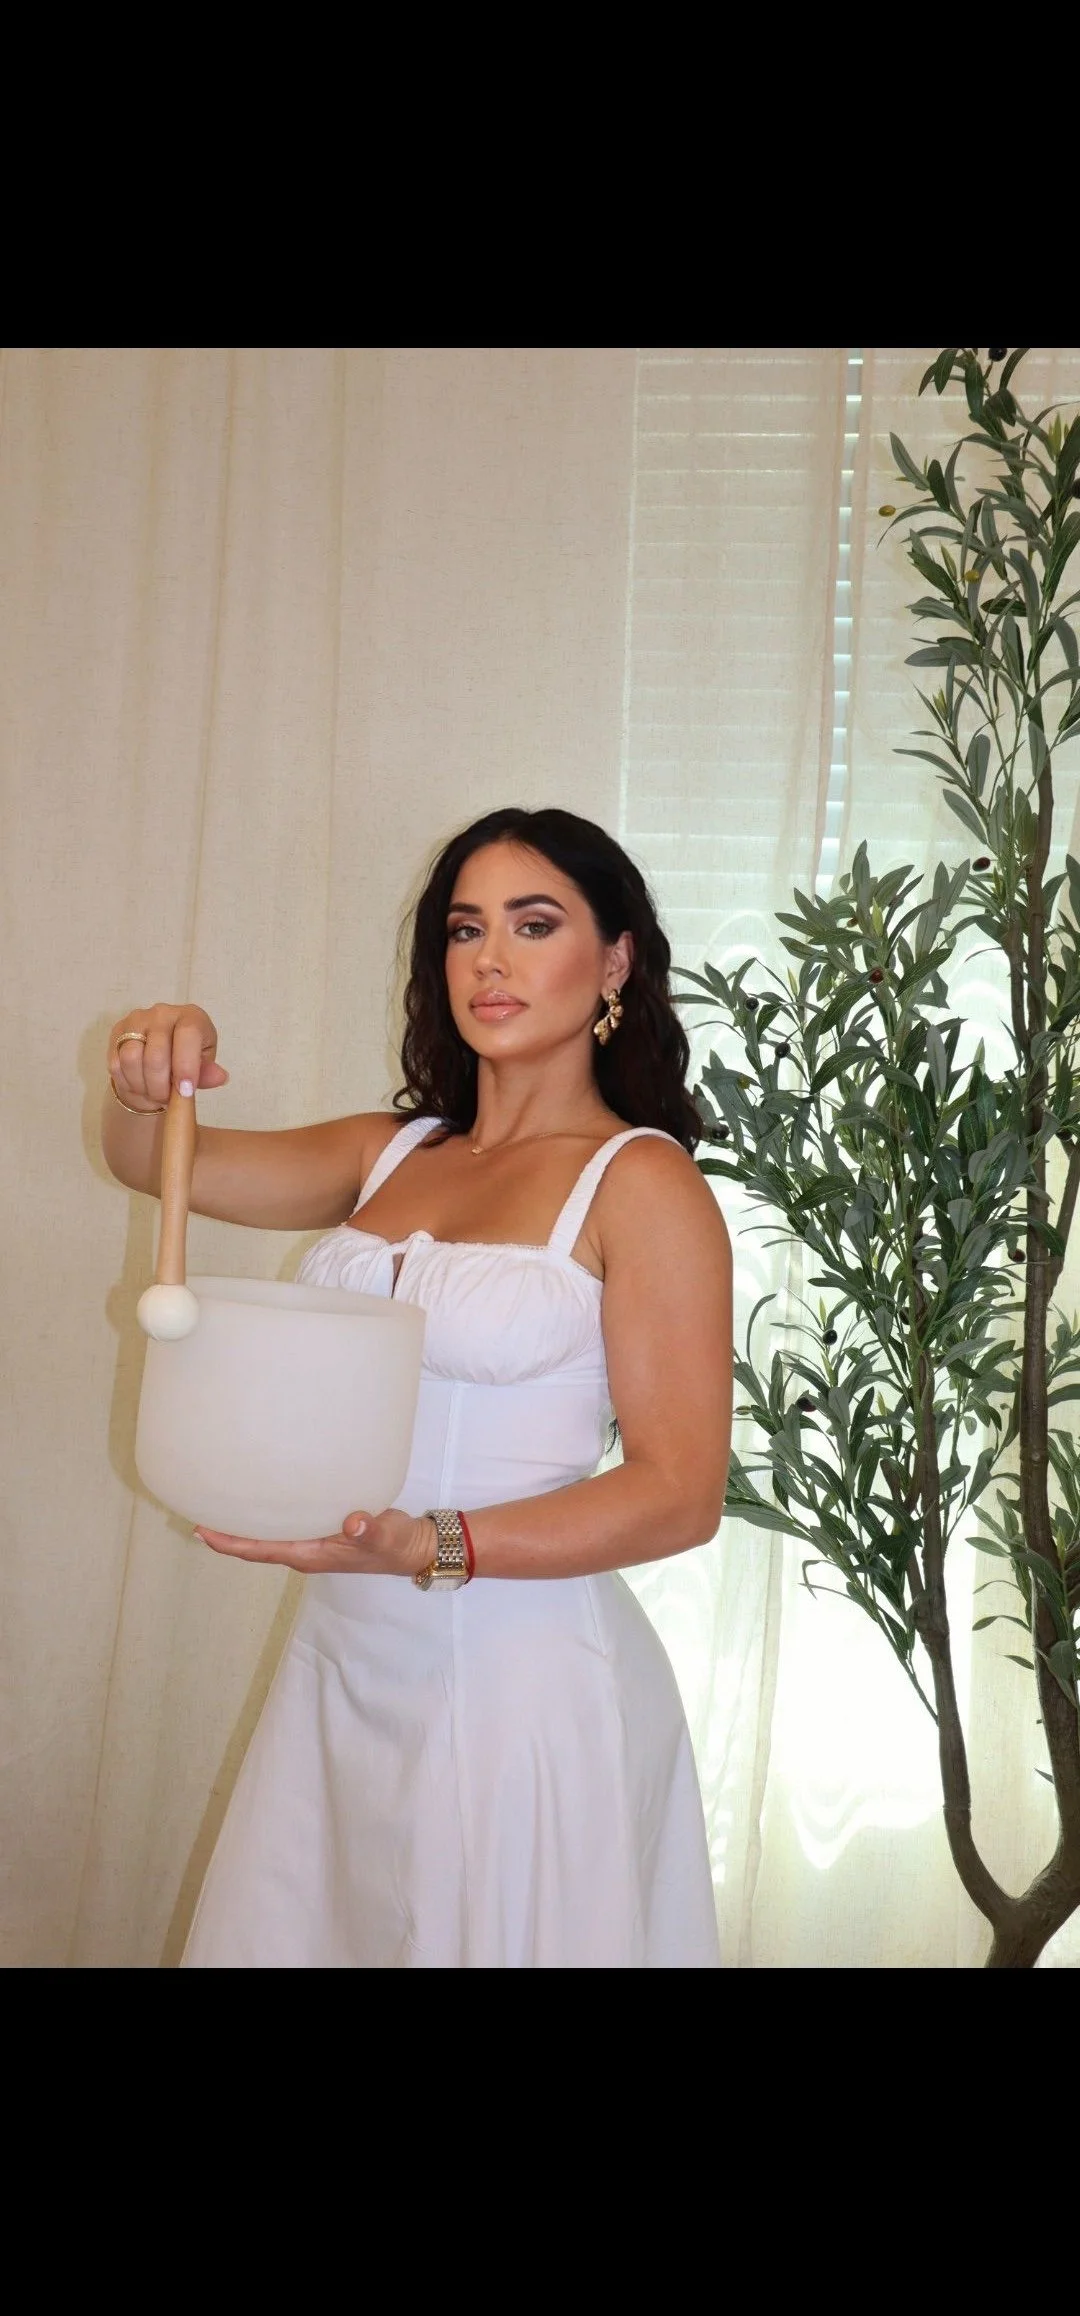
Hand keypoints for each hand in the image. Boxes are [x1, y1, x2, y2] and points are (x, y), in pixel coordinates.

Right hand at [107, 1002, 229, 1111]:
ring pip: (131, 1059)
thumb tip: (219, 1077)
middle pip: (156, 1054)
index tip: (184, 1091)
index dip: (185, 1066)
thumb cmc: (186, 1059)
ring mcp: (136, 1020)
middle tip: (166, 1099)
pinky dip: (127, 1082)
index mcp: (191, 1017)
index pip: (188, 1034)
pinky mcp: (117, 1031)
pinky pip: (116, 1063)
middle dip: (160, 1086)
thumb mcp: (203, 1066)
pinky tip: (139, 1085)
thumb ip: (208, 1073)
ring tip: (153, 1092)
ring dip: (142, 1085)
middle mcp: (162, 1013)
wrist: (158, 1055)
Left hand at [193, 1507, 435, 1576]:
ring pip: (267, 1534)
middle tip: (195, 1511)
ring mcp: (311, 1541)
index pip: (259, 1551)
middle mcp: (304, 1550)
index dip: (228, 1543)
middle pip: (254, 1545)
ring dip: (243, 1523)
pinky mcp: (321, 1528)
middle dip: (225, 1532)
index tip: (200, 1531)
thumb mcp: (384, 1536)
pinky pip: (283, 1523)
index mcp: (309, 1555)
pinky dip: (265, 1512)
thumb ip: (368, 1529)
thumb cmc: (396, 1545)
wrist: (413, 1547)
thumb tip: (353, 1522)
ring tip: (218, 1501)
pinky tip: (259, 1494)